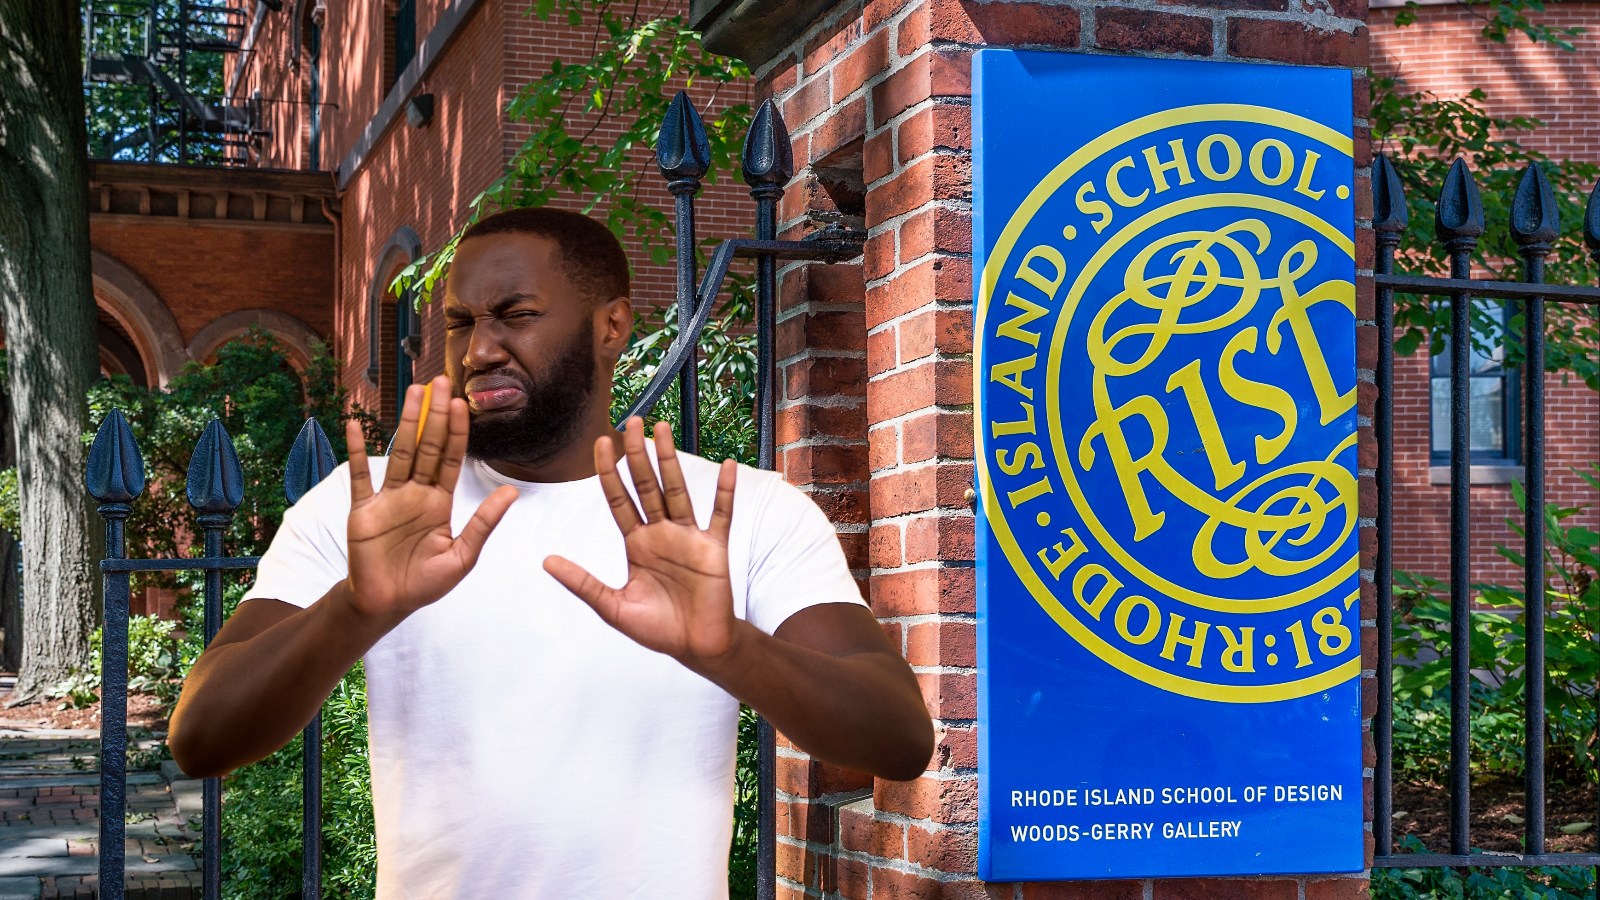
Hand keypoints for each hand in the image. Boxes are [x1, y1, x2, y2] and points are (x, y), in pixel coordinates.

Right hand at [343, 376, 517, 620]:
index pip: (450, 459)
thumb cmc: (425, 583)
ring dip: (405, 422)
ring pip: (399, 452)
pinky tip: (354, 425)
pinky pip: (360, 476)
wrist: (387, 604)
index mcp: (439, 502)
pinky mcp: (363, 510)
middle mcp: (415, 493)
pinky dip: (357, 451)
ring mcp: (388, 498)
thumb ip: (483, 523)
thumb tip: (511, 492)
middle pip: (426, 446)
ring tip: (413, 391)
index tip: (462, 403)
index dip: (456, 432)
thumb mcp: (462, 557)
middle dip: (434, 415)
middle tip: (440, 382)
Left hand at [544, 418, 740, 662]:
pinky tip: (726, 465)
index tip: (601, 443)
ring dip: (670, 459)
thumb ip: (583, 583)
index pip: (619, 499)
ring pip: (677, 490)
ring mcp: (689, 537)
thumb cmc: (657, 629)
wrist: (696, 647)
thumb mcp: (613, 607)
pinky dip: (725, 491)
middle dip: (637, 454)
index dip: (609, 472)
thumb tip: (546, 561)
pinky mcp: (714, 548)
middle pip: (646, 485)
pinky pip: (721, 514)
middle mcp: (661, 533)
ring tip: (663, 428)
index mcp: (637, 544)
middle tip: (631, 421)